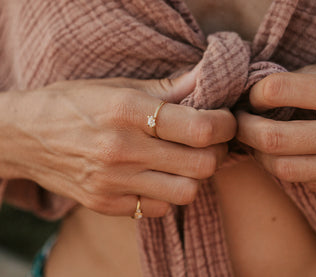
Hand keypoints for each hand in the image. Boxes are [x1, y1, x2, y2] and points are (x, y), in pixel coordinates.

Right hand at [0, 69, 235, 215]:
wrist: (23, 136)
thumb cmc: (73, 103)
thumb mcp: (117, 86)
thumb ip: (168, 87)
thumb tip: (207, 79)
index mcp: (127, 112)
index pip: (200, 128)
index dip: (224, 125)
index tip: (224, 120)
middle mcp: (122, 150)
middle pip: (202, 165)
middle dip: (216, 151)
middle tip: (210, 140)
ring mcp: (114, 183)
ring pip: (187, 193)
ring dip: (196, 176)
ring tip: (186, 160)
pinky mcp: (107, 205)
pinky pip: (159, 209)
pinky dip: (168, 194)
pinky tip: (158, 176)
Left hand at [237, 58, 315, 199]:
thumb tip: (275, 89)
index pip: (279, 91)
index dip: (256, 93)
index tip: (254, 96)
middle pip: (272, 138)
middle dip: (244, 129)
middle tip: (240, 122)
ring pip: (284, 170)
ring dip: (261, 155)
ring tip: (259, 142)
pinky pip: (310, 185)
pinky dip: (291, 169)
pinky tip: (290, 157)